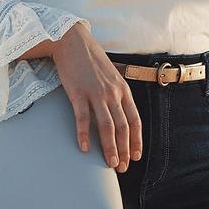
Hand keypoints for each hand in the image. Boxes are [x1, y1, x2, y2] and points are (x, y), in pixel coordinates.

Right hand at [48, 21, 140, 172]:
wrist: (72, 41)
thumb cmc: (91, 60)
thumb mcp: (112, 75)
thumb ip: (117, 93)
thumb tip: (120, 113)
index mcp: (123, 89)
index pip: (135, 120)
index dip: (136, 140)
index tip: (136, 156)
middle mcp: (113, 93)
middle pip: (123, 127)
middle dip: (124, 149)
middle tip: (122, 167)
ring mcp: (96, 93)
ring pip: (107, 126)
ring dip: (109, 147)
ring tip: (110, 164)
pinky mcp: (78, 93)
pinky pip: (83, 118)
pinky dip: (84, 135)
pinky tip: (84, 149)